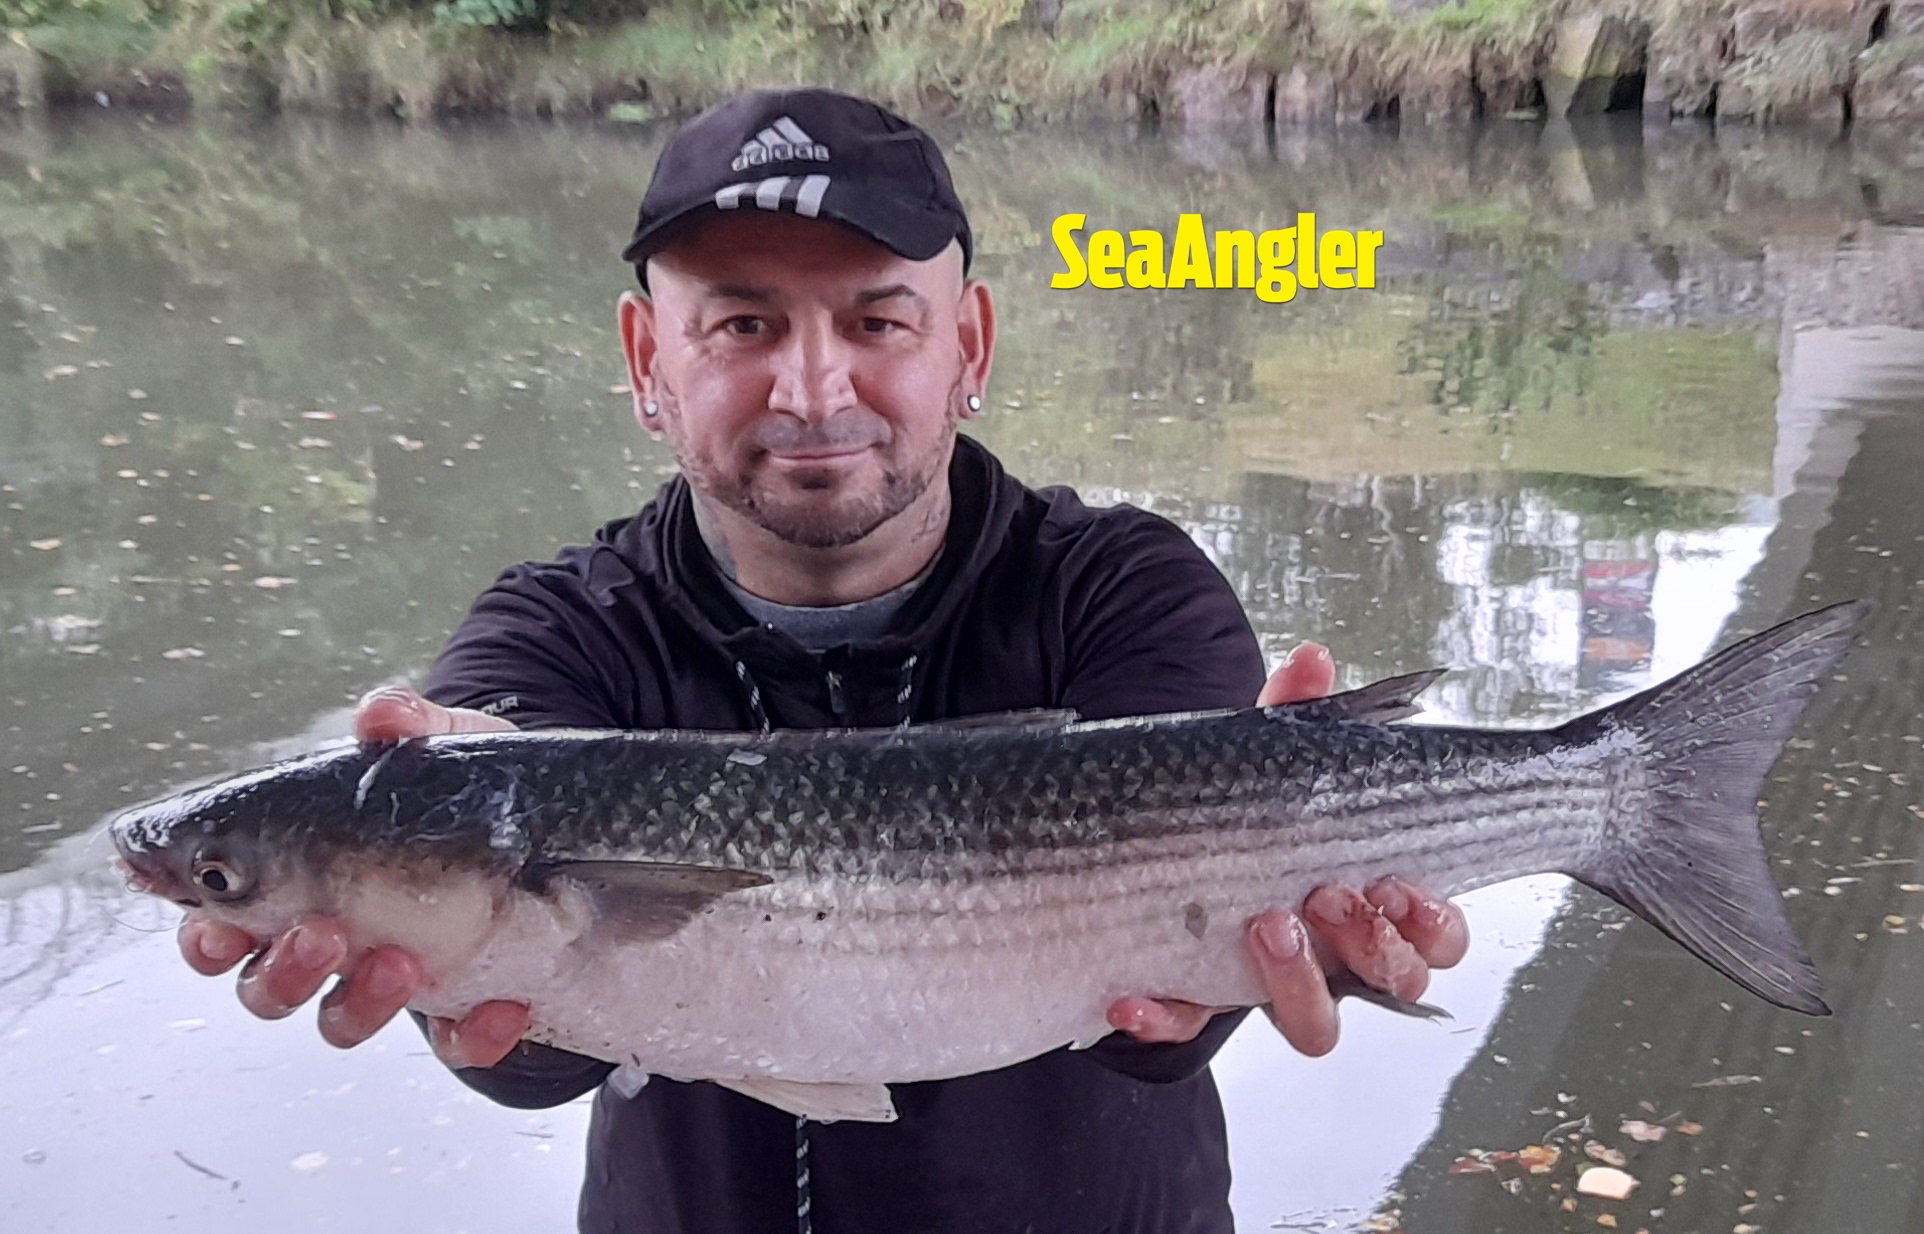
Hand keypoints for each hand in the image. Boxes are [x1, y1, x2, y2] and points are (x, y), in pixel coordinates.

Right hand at [175, 687, 533, 1068]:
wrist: (549, 821)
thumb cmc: (459, 788)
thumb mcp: (440, 747)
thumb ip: (407, 728)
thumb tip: (381, 714)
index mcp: (297, 883)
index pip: (219, 928)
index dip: (206, 936)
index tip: (220, 925)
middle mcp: (331, 945)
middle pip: (265, 989)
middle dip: (283, 972)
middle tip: (325, 933)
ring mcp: (391, 981)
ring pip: (341, 1022)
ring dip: (362, 1004)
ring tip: (404, 962)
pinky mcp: (460, 1006)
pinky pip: (454, 1041)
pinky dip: (473, 1032)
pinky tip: (502, 1004)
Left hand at [1106, 643, 1469, 1055]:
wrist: (1152, 842)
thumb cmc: (1243, 808)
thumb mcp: (1269, 758)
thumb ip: (1294, 713)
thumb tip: (1313, 658)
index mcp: (1373, 900)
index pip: (1436, 934)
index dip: (1433, 923)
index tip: (1402, 885)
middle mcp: (1335, 955)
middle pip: (1391, 982)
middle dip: (1375, 946)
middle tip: (1334, 894)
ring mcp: (1269, 984)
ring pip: (1314, 1024)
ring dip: (1299, 983)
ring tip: (1267, 924)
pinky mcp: (1197, 998)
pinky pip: (1186, 1024)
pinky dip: (1161, 1014)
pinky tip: (1132, 992)